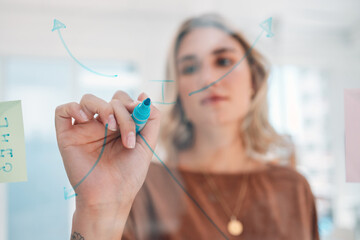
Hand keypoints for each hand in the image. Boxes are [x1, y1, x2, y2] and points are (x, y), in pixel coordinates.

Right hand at [55, 91, 160, 208]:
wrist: (110, 197)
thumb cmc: (129, 174)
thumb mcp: (148, 144)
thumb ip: (151, 119)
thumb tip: (144, 95)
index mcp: (120, 125)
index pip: (123, 100)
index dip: (132, 103)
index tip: (139, 116)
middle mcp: (101, 125)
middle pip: (111, 100)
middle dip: (123, 112)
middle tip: (127, 136)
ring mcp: (84, 129)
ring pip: (88, 99)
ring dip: (104, 109)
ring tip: (110, 128)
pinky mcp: (67, 135)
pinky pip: (62, 110)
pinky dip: (73, 108)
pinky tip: (87, 120)